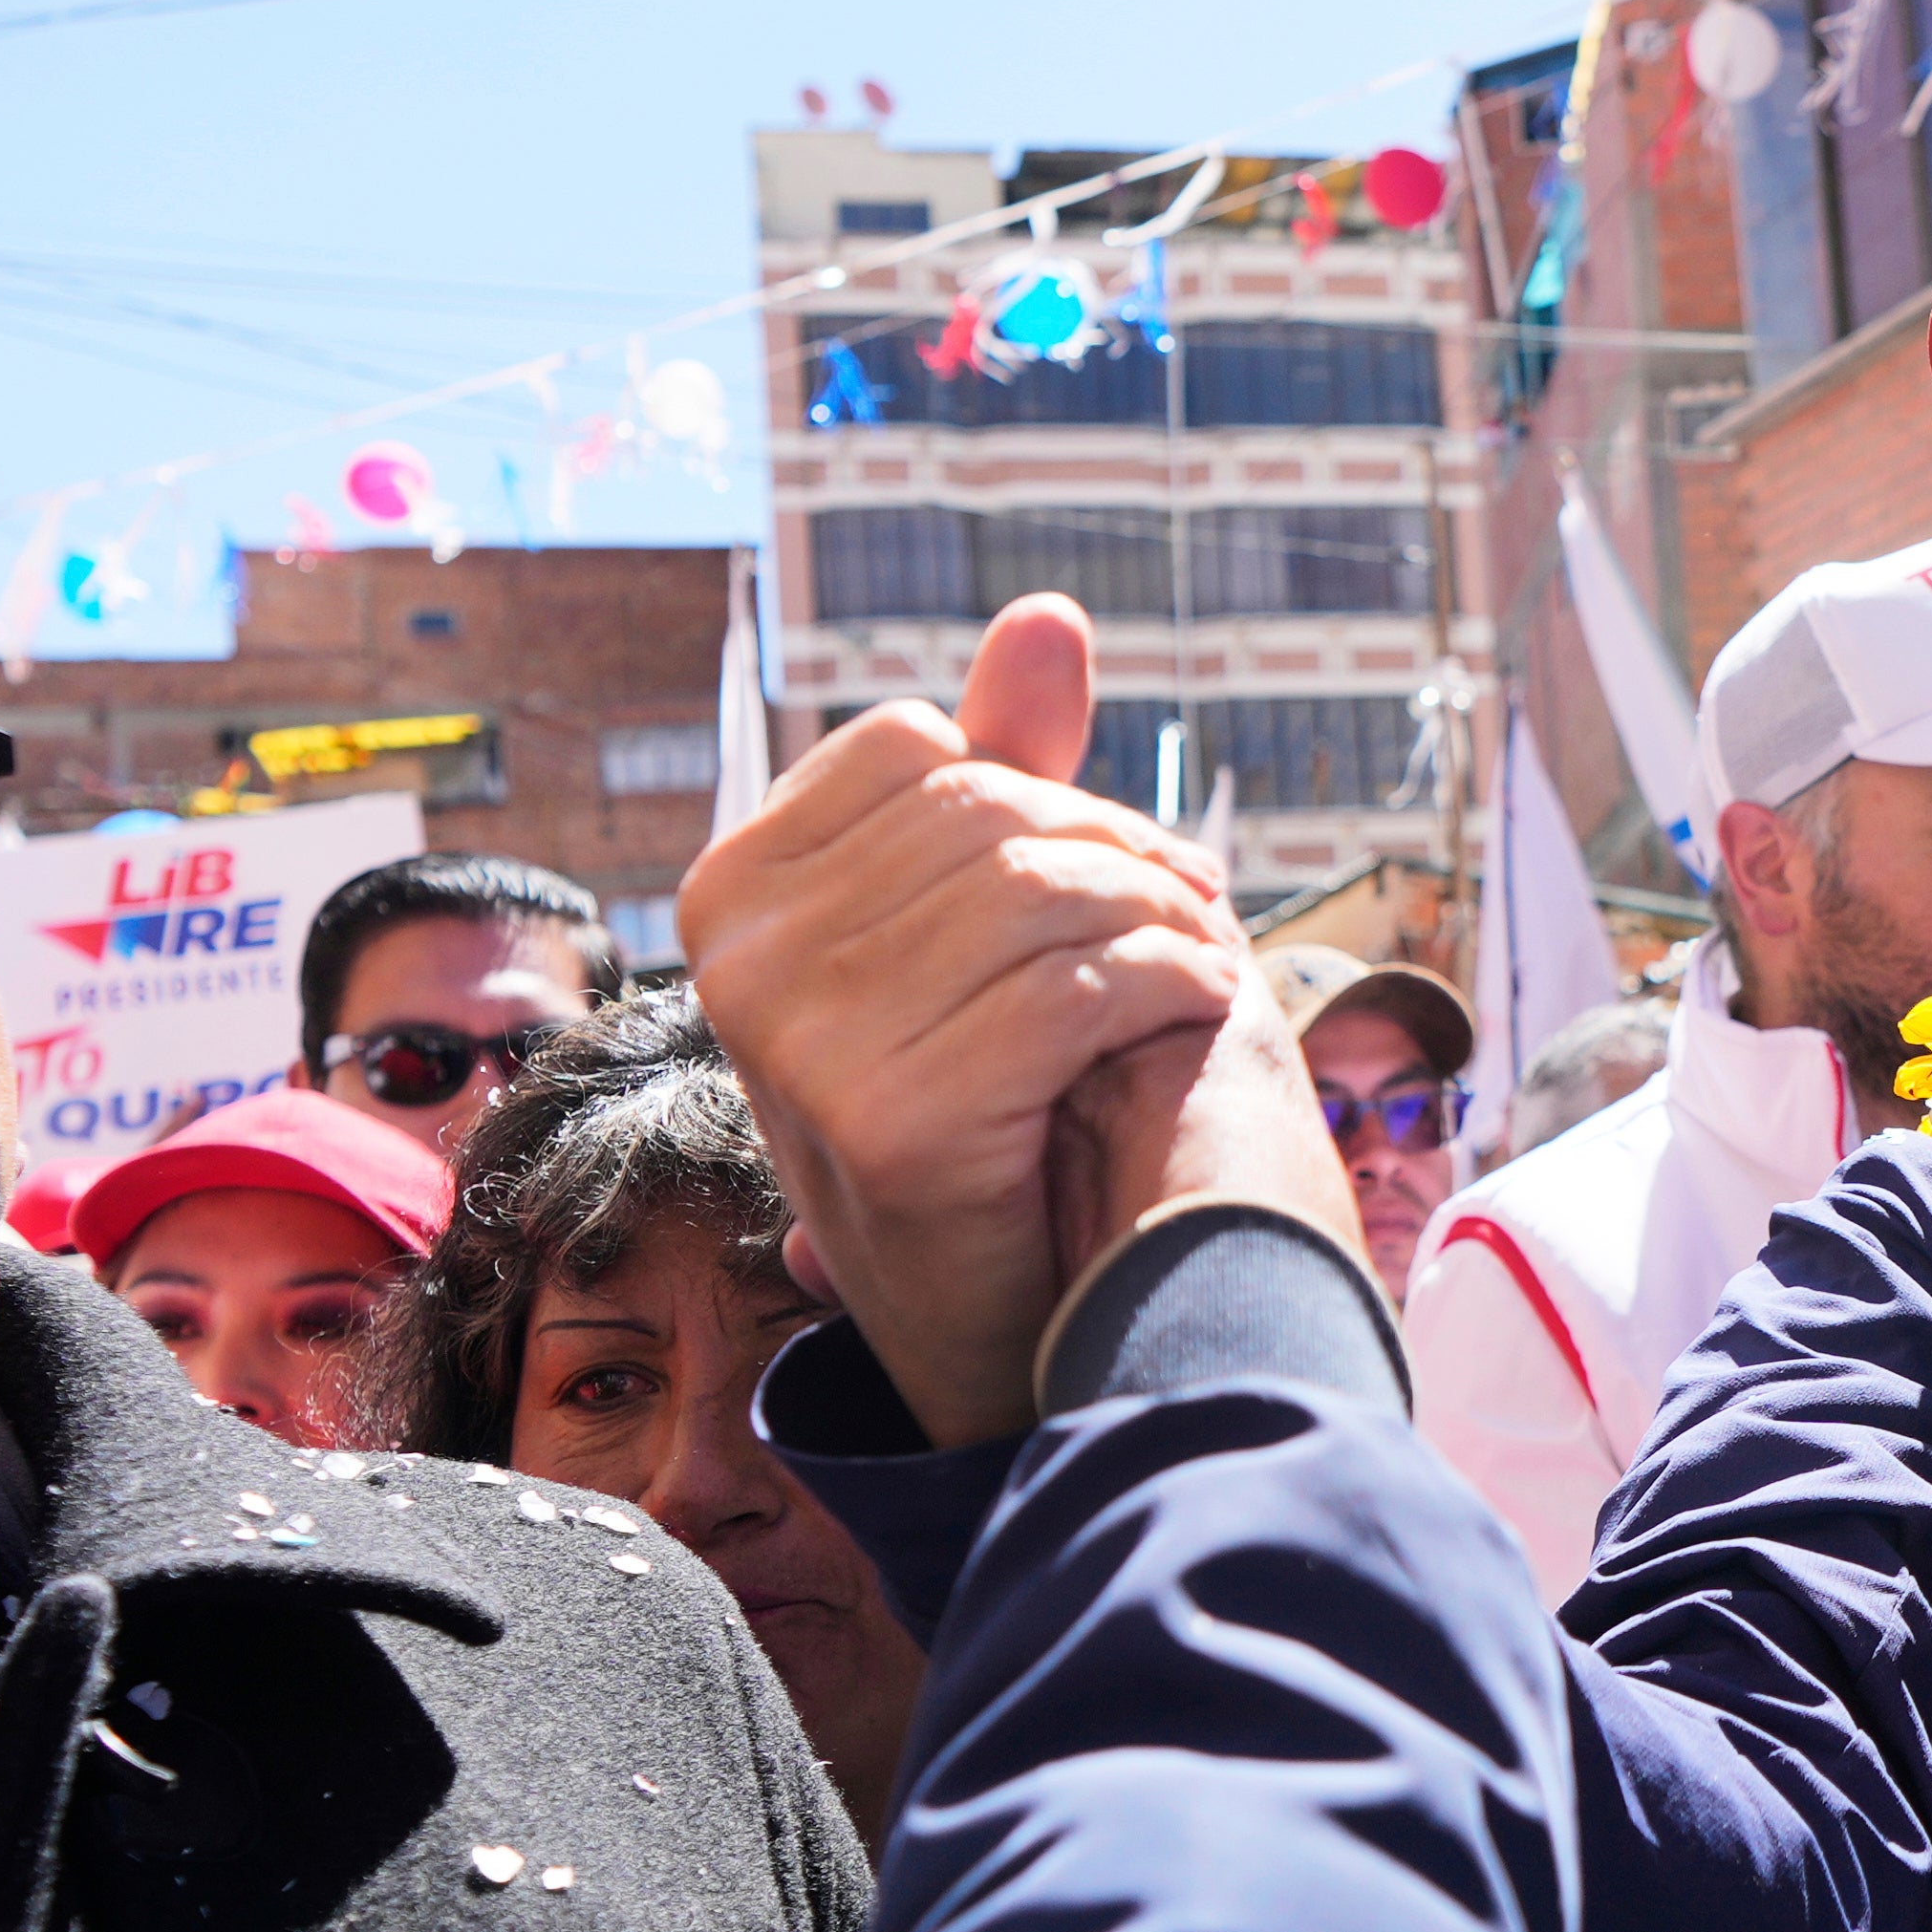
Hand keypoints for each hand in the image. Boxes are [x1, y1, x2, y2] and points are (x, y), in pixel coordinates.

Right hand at [678, 599, 1342, 1445]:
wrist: (982, 1313)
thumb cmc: (973, 1099)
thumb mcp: (959, 930)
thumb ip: (998, 776)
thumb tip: (1050, 617)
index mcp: (729, 895)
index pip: (913, 749)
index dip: (1040, 786)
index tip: (1116, 859)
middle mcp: (738, 964)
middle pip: (984, 813)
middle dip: (1119, 851)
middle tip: (1196, 909)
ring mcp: (801, 1047)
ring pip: (1042, 894)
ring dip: (1160, 919)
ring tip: (1203, 959)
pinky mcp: (893, 1124)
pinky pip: (1081, 992)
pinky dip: (1169, 989)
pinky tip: (1199, 1012)